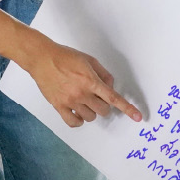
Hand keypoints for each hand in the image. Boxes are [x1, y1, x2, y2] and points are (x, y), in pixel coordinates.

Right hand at [23, 37, 141, 126]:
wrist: (42, 58)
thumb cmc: (65, 56)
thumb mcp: (89, 60)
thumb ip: (103, 74)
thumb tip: (110, 87)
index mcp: (90, 80)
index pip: (113, 98)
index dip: (127, 109)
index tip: (138, 117)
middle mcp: (81, 93)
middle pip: (103, 110)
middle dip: (104, 105)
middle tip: (96, 97)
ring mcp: (70, 101)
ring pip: (90, 117)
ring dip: (91, 111)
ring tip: (84, 101)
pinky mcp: (59, 106)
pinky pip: (74, 122)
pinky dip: (79, 120)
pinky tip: (78, 112)